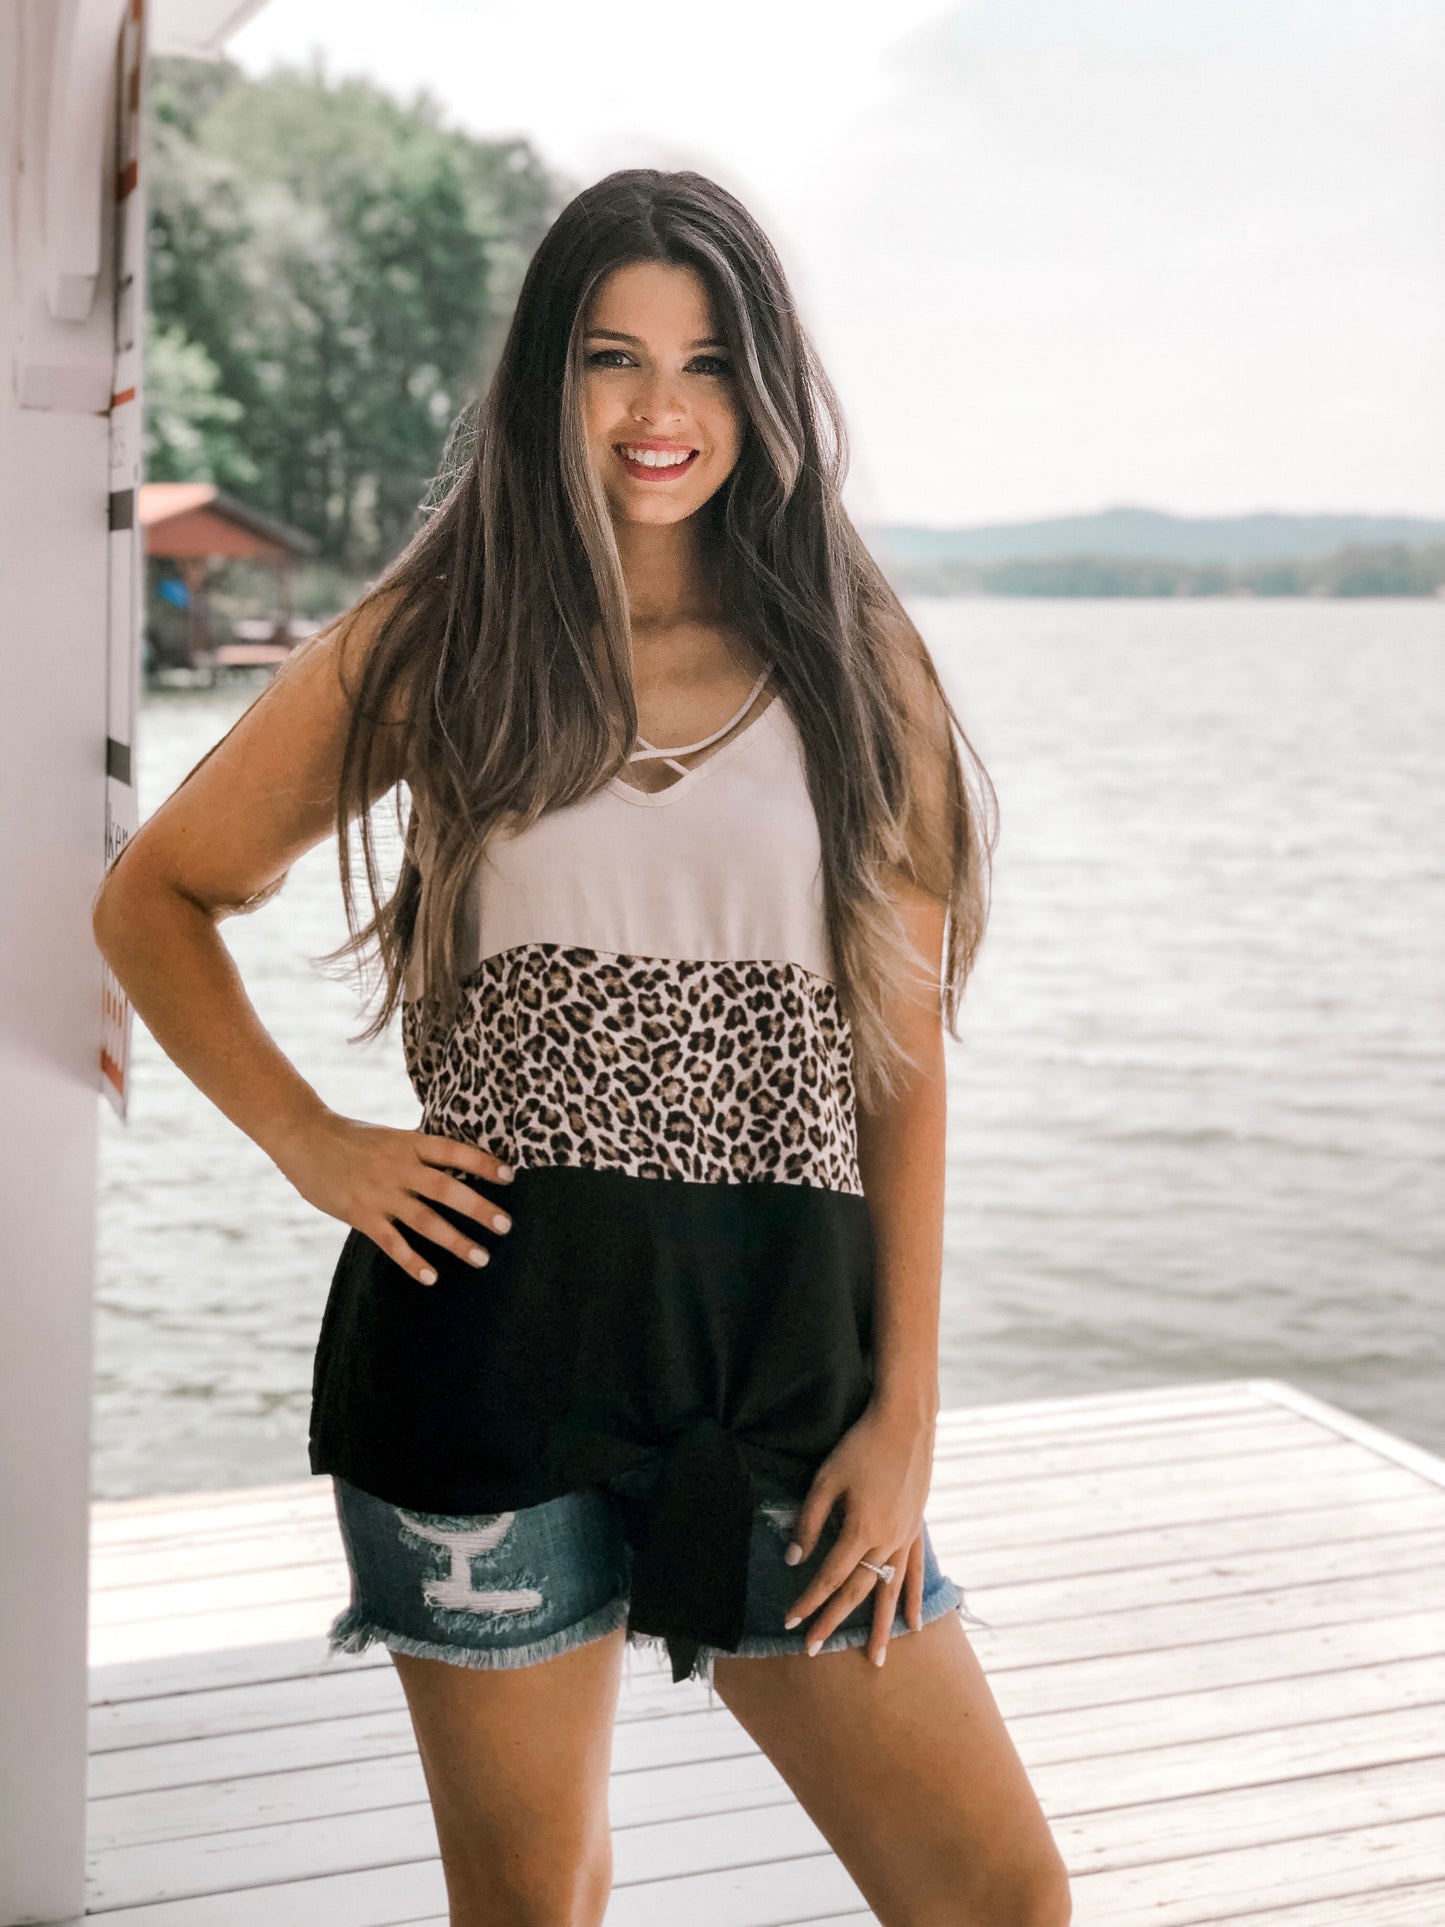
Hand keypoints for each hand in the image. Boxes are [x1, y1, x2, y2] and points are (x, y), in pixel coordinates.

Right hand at [275, 1112, 515, 1285]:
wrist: (305, 1139)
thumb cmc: (353, 1138)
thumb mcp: (392, 1137)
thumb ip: (420, 1153)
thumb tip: (458, 1167)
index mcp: (409, 1144)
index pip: (453, 1151)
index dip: (482, 1163)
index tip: (510, 1176)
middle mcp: (398, 1168)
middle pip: (445, 1189)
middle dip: (478, 1208)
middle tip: (505, 1226)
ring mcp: (380, 1193)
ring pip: (424, 1221)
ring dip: (455, 1241)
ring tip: (481, 1257)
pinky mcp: (361, 1215)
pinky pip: (391, 1242)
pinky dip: (412, 1261)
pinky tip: (431, 1277)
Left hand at [781, 1397, 936, 1665]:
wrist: (905, 1423)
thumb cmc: (859, 1446)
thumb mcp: (825, 1479)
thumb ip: (809, 1520)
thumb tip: (794, 1559)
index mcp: (860, 1530)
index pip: (828, 1577)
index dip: (808, 1601)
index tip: (790, 1622)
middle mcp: (886, 1542)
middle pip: (856, 1592)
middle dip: (833, 1622)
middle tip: (814, 1650)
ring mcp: (905, 1538)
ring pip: (889, 1591)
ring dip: (881, 1627)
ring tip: (876, 1659)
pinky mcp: (916, 1530)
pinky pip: (915, 1574)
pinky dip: (913, 1601)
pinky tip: (914, 1625)